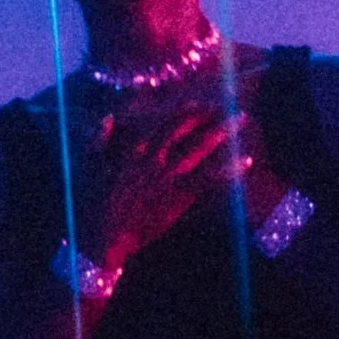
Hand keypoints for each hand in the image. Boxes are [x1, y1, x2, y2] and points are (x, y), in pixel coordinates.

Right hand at [78, 96, 245, 274]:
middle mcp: (155, 159)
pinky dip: (230, 170)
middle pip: (186, 131)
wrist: (105, 237)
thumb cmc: (95, 204)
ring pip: (201, 149)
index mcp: (134, 150)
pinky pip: (210, 180)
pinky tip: (247, 161)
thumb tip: (108, 118)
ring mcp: (169, 177)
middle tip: (227, 105)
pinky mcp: (179, 197)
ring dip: (223, 133)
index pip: (162, 123)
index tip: (196, 102)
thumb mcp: (91, 168)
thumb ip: (99, 140)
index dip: (181, 111)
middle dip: (207, 116)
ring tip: (242, 120)